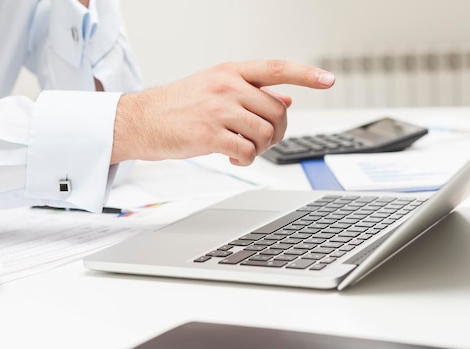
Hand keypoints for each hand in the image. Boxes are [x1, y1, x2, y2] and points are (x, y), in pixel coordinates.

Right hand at [111, 60, 334, 165]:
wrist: (140, 120)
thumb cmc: (176, 106)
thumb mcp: (213, 88)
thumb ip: (250, 93)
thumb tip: (287, 101)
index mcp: (229, 71)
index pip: (276, 69)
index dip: (306, 75)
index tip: (328, 80)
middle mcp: (226, 86)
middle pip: (276, 111)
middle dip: (275, 131)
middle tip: (261, 139)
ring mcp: (218, 110)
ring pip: (264, 133)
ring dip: (259, 147)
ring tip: (241, 148)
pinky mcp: (209, 135)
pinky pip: (246, 150)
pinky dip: (245, 158)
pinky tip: (232, 156)